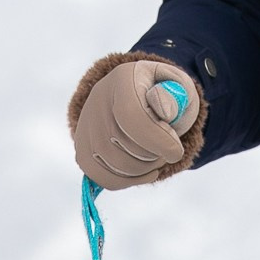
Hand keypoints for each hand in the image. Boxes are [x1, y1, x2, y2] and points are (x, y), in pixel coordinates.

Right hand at [70, 57, 201, 188]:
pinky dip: (129, 180)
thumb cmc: (164, 93)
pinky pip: (104, 178)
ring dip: (144, 169)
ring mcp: (86, 127)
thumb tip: (166, 114)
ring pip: (114, 165)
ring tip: (157, 156)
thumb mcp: (177, 86)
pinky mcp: (83, 151)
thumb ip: (175, 97)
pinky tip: (146, 171)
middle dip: (153, 154)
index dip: (156, 139)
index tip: (176, 152)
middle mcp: (97, 100)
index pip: (132, 115)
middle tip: (168, 149)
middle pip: (122, 144)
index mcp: (123, 79)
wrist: (139, 96)